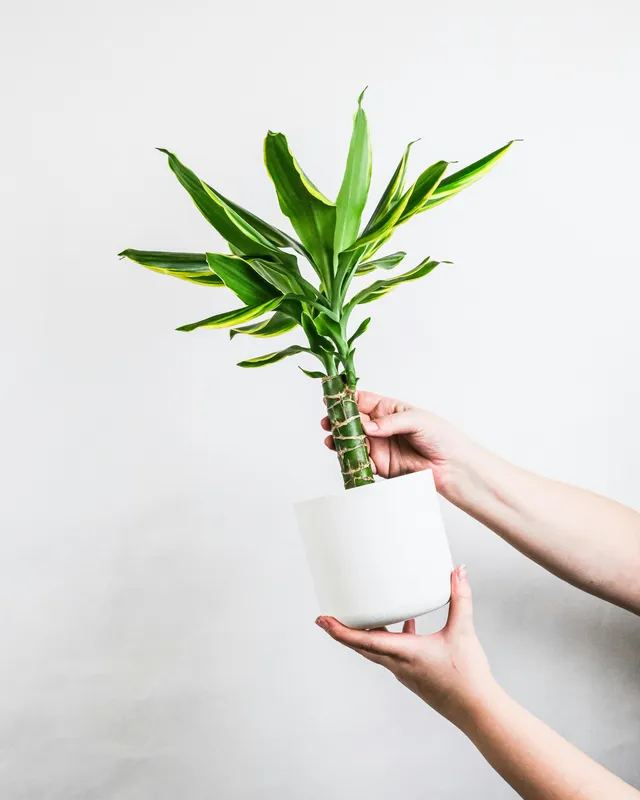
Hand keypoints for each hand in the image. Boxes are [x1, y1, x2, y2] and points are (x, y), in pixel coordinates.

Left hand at [315, 566, 495, 725]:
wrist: (477, 710)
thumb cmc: (468, 677)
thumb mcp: (463, 631)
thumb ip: (460, 598)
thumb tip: (458, 571)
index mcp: (404, 653)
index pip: (363, 641)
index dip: (339, 630)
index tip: (322, 620)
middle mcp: (398, 664)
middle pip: (361, 646)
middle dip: (342, 631)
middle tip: (327, 616)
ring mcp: (404, 672)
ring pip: (375, 650)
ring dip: (364, 634)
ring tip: (361, 614)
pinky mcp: (413, 675)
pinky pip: (392, 654)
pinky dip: (390, 638)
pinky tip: (408, 625)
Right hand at [321, 390, 475, 491]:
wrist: (451, 465)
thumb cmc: (440, 436)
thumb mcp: (417, 420)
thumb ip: (391, 423)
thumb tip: (367, 426)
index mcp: (389, 409)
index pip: (363, 400)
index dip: (346, 398)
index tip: (332, 398)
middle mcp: (381, 426)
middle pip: (353, 421)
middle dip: (338, 420)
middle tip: (327, 421)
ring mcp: (379, 445)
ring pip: (353, 440)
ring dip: (340, 440)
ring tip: (331, 440)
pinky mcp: (380, 465)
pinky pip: (360, 461)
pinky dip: (350, 459)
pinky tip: (345, 456)